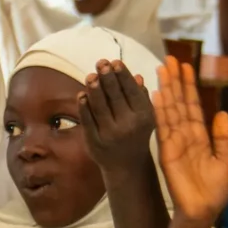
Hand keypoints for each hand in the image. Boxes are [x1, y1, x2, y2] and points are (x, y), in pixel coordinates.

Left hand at [80, 59, 155, 173]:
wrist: (126, 166)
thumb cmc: (136, 134)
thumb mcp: (145, 117)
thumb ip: (141, 97)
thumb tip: (137, 76)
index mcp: (143, 116)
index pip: (132, 91)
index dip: (123, 75)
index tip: (115, 61)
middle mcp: (128, 125)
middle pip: (115, 96)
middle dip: (107, 77)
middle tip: (101, 62)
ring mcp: (110, 134)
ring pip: (100, 107)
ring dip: (94, 89)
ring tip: (90, 75)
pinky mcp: (94, 142)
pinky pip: (87, 121)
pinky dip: (83, 107)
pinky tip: (81, 94)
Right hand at [153, 57, 227, 224]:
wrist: (203, 212)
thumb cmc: (215, 191)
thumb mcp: (226, 161)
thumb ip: (223, 138)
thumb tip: (223, 114)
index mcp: (200, 137)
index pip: (193, 106)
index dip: (190, 87)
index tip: (186, 66)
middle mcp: (184, 136)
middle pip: (179, 103)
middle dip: (175, 81)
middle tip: (169, 60)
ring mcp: (174, 143)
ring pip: (170, 111)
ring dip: (166, 90)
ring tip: (162, 70)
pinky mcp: (166, 153)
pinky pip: (163, 129)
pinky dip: (160, 112)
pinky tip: (157, 96)